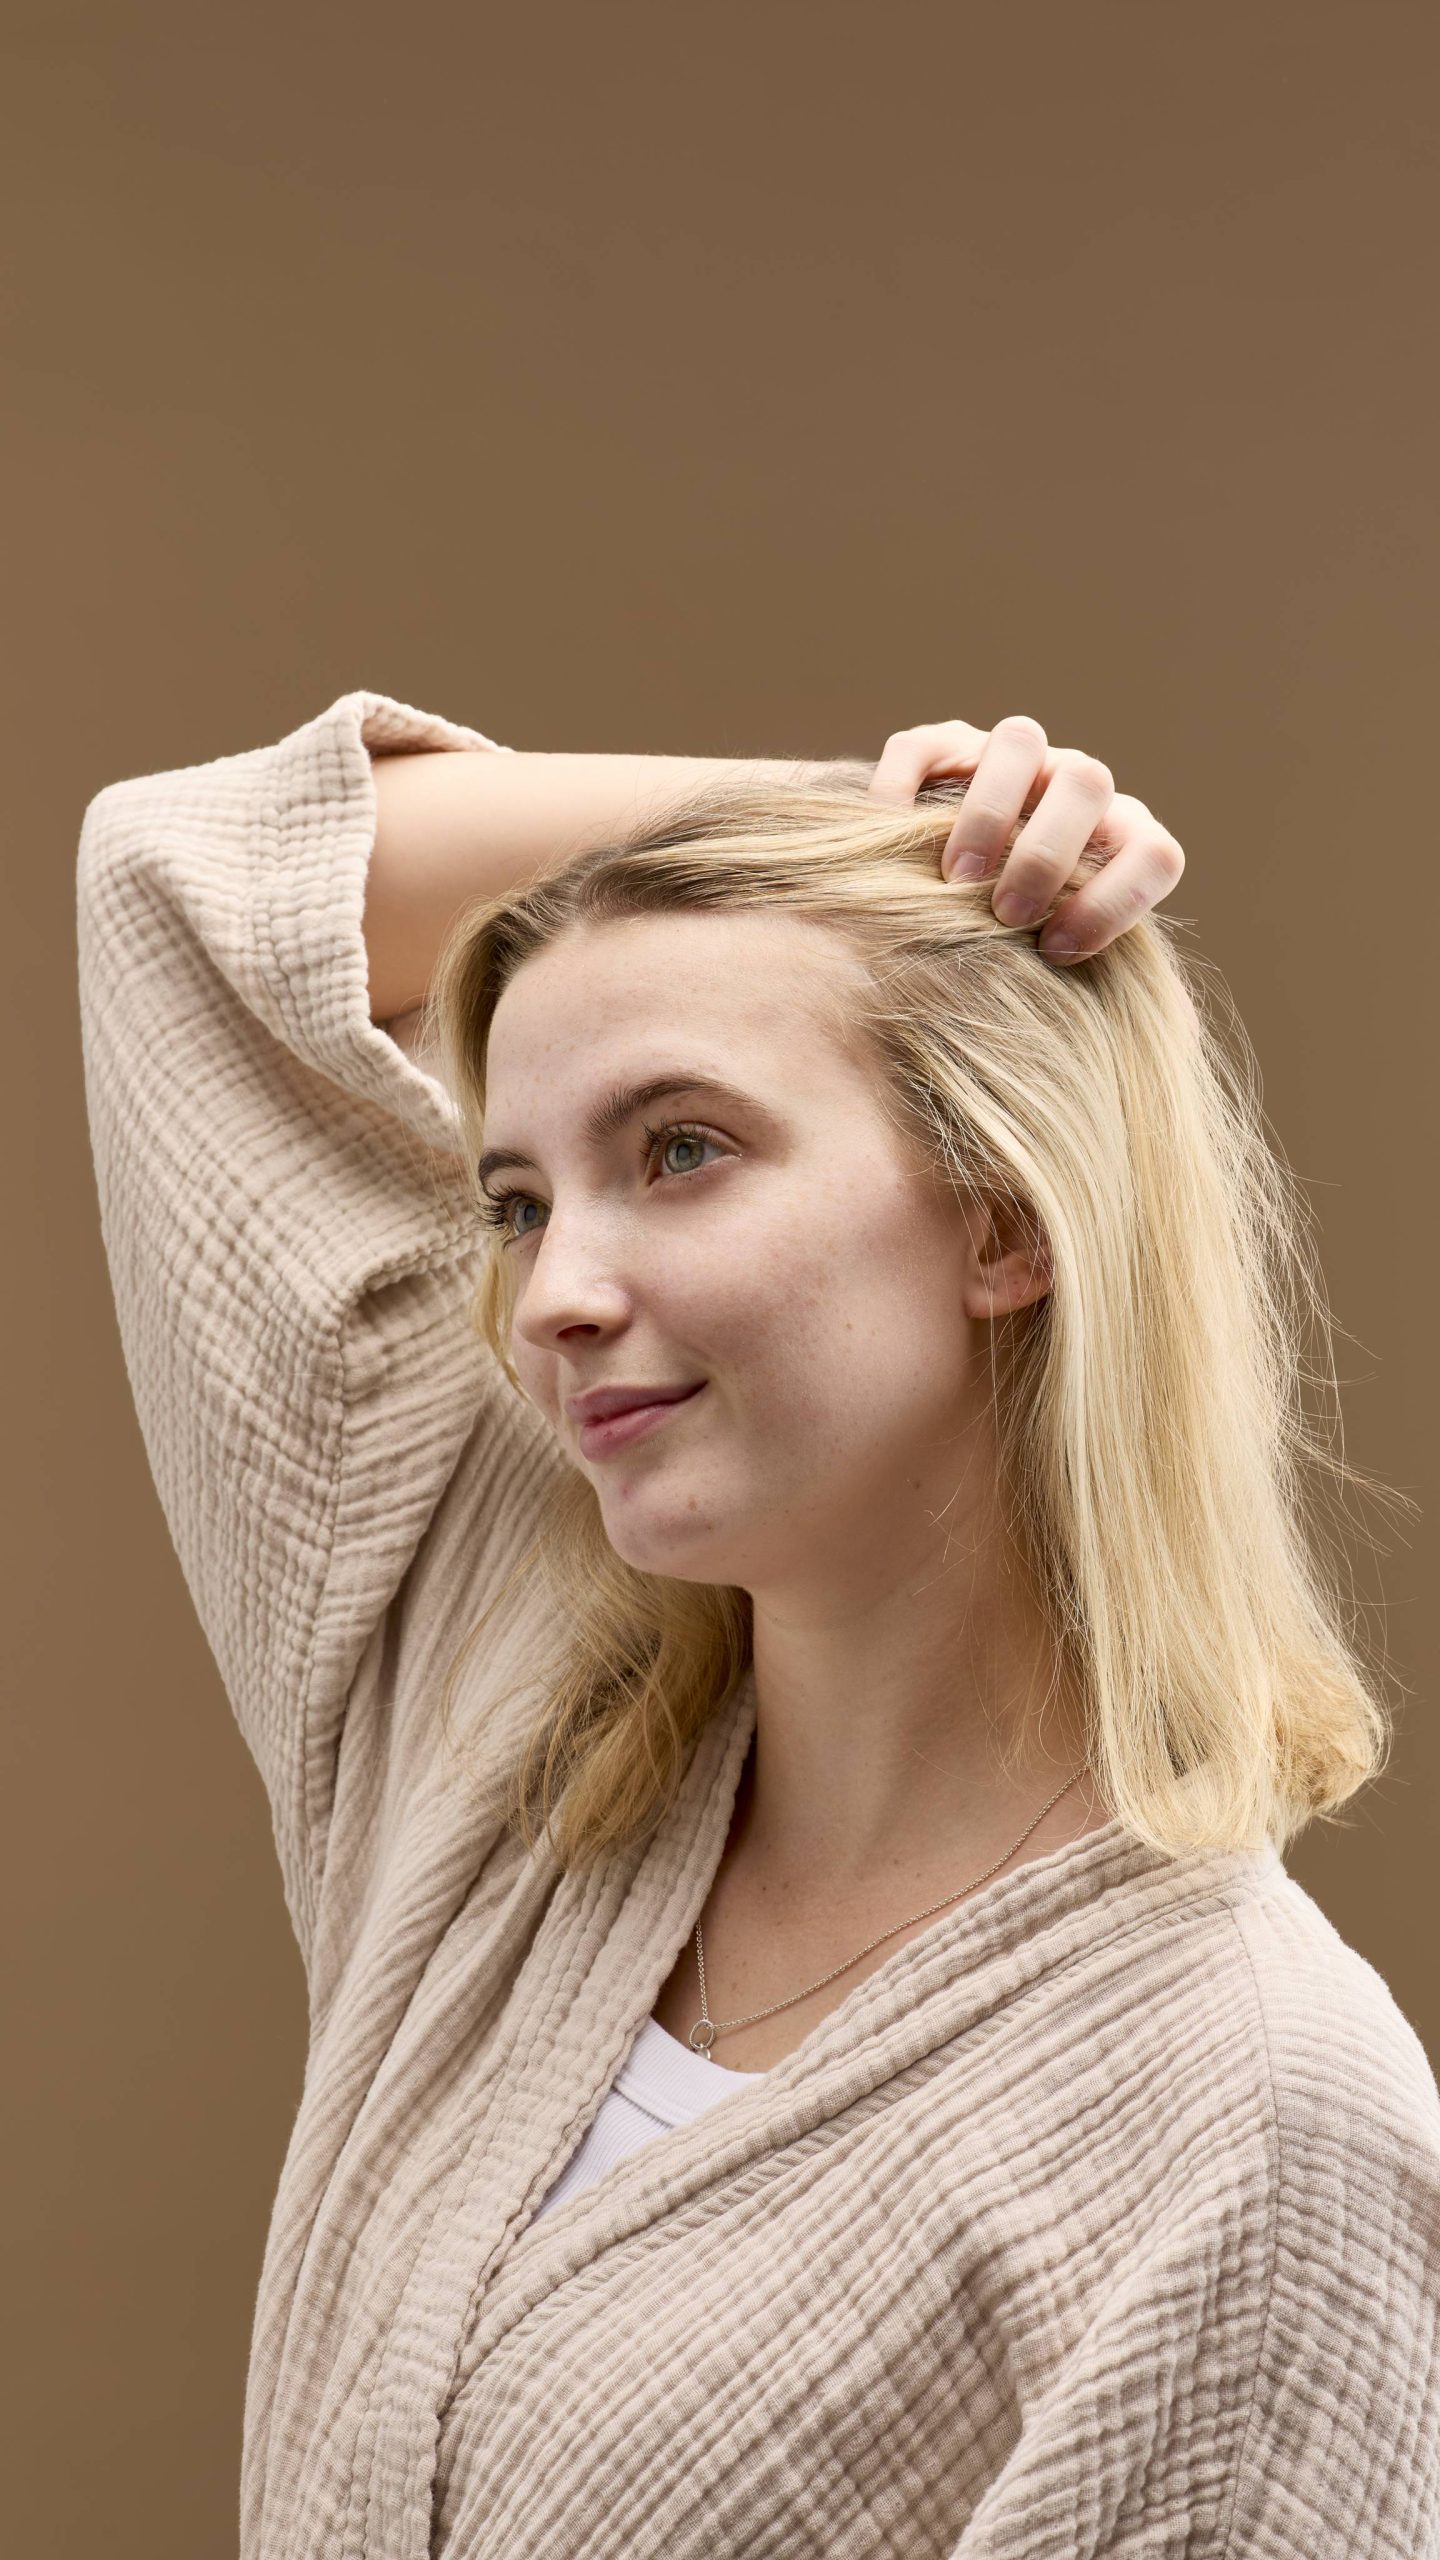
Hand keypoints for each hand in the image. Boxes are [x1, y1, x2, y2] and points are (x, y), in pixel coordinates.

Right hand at [867, 714, 1184, 962]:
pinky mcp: (939, 746)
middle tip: (1005, 914)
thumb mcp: (1067, 962)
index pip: (1155, 852)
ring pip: (1019, 742)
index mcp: (1120, 838)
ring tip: (953, 880)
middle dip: (1045, 855)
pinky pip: (923, 748)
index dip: (1115, 901)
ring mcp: (1010, 760)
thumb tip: (1152, 1032)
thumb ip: (1108, 985)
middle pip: (1088, 784)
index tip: (1057, 951)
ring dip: (988, 814)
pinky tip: (886, 840)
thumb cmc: (1022, 941)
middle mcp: (1073, 787)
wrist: (948, 887)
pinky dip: (902, 789)